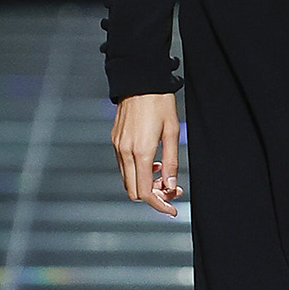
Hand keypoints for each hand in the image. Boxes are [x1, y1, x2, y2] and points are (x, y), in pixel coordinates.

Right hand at [111, 92, 182, 216]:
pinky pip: (124, 166)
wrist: (140, 79)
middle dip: (153, 196)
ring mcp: (117, 146)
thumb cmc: (160, 102)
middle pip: (133, 191)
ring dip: (145, 183)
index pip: (144, 191)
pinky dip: (137, 171)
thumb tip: (170, 185)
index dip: (159, 205)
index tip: (172, 210)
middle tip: (171, 189)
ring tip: (163, 173)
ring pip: (127, 180)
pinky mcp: (115, 140)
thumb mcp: (172, 132)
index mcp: (140, 151)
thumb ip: (171, 162)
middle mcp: (125, 151)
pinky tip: (152, 162)